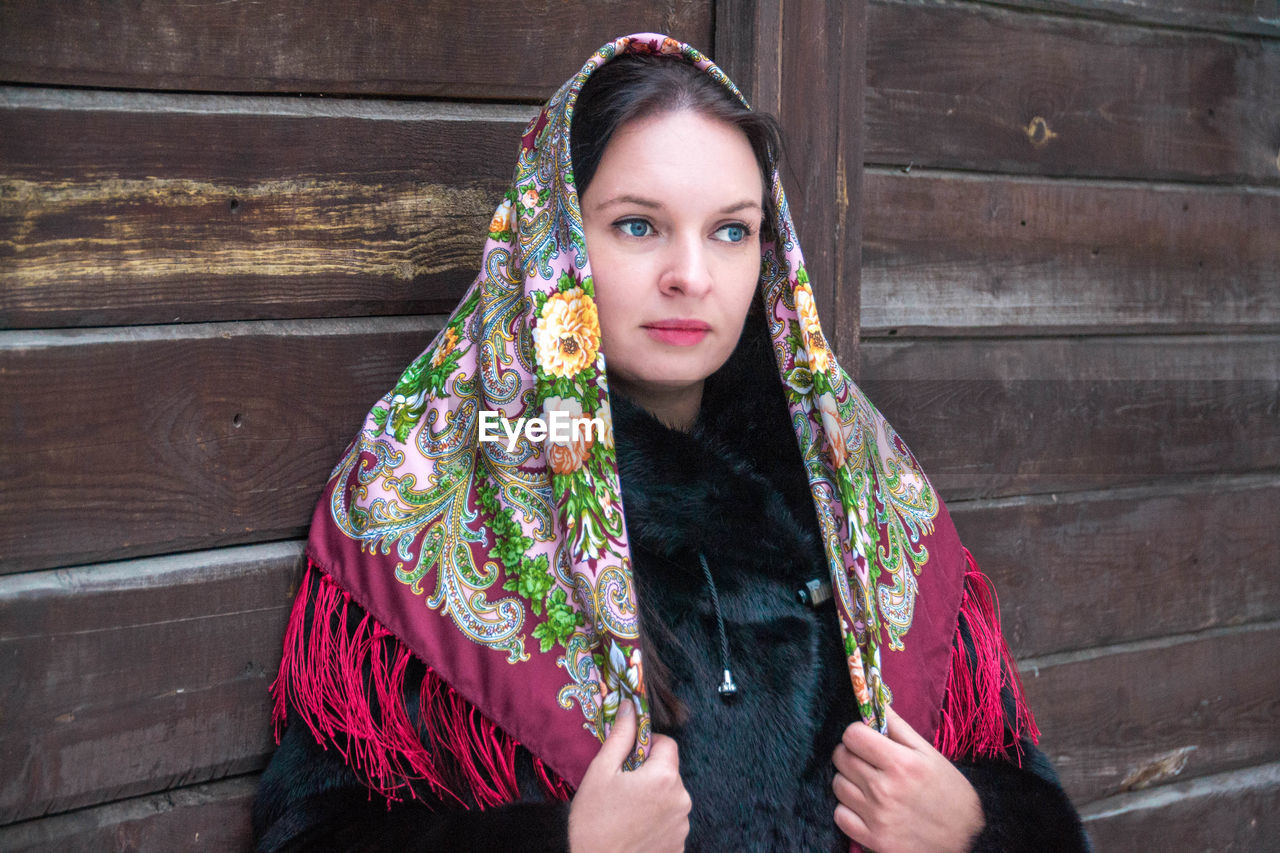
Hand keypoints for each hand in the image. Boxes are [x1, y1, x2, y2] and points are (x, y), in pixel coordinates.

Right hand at [568, 701, 690, 852]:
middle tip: (623, 788)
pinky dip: (657, 822)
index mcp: (664, 777)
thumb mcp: (601, 771)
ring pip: (670, 797)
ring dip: (654, 798)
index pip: (668, 744)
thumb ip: (621, 736)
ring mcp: (682, 827)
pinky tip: (635, 829)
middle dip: (650, 774)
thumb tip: (630, 707)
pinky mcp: (678, 846)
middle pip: (670, 772)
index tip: (628, 758)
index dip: (647, 746)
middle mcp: (681, 801)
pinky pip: (671, 822)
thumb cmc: (592, 820)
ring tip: (627, 812)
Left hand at [832, 706, 983, 852]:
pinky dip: (849, 810)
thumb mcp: (930, 755)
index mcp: (901, 764)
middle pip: (841, 758)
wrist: (969, 840)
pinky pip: (840, 815)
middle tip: (867, 761)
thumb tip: (875, 701)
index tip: (866, 739)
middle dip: (851, 754)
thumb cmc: (950, 793)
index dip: (857, 734)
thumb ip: (898, 727)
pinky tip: (866, 807)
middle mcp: (885, 790)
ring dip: (849, 781)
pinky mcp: (873, 840)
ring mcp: (877, 817)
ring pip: (838, 785)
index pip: (852, 735)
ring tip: (869, 784)